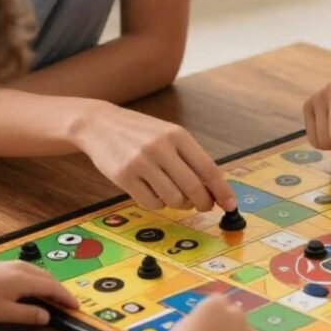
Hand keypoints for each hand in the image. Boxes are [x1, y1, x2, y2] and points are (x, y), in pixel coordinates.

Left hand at [0, 263, 78, 324]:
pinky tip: (30, 290)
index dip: (66, 297)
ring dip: (48, 284)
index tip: (75, 306)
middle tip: (67, 303)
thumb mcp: (2, 313)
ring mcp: (9, 265)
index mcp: (23, 278)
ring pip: (37, 272)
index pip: (52, 287)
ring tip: (52, 297)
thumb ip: (27, 314)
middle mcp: (19, 268)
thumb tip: (46, 316)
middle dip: (59, 289)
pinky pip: (27, 271)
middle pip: (47, 277)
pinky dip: (36, 280)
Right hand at [74, 102, 236, 212]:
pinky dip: (157, 203)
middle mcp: (160, 147)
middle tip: (203, 206)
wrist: (100, 124)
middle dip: (203, 203)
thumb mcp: (168, 135)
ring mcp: (141, 162)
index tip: (231, 204)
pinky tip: (154, 192)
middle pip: (193, 188)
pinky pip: (151, 203)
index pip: (208, 168)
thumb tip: (213, 190)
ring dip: (178, 203)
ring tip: (172, 194)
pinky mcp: (124, 177)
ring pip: (173, 198)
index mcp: (177, 135)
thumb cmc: (140, 133)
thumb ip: (190, 159)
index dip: (222, 190)